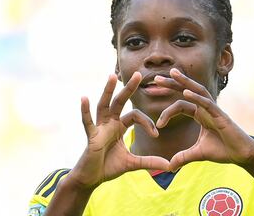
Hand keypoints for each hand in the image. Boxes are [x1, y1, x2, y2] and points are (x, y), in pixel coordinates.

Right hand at [69, 72, 168, 189]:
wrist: (91, 178)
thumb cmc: (108, 167)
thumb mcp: (132, 163)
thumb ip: (149, 161)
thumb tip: (169, 166)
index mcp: (119, 127)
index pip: (135, 116)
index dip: (147, 123)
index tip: (156, 135)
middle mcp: (109, 123)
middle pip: (120, 102)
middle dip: (129, 88)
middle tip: (139, 74)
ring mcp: (99, 128)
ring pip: (104, 106)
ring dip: (108, 91)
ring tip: (112, 76)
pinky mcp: (91, 137)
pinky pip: (88, 122)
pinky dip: (85, 111)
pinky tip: (84, 98)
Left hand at [154, 68, 253, 171]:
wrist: (242, 156)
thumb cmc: (223, 150)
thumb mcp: (198, 153)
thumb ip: (183, 157)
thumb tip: (169, 167)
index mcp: (200, 115)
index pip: (180, 105)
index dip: (167, 113)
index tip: (158, 125)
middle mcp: (206, 109)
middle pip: (187, 91)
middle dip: (172, 84)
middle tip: (156, 78)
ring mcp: (214, 110)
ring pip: (198, 91)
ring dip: (184, 81)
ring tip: (172, 73)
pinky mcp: (221, 116)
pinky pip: (207, 104)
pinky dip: (196, 97)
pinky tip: (185, 92)